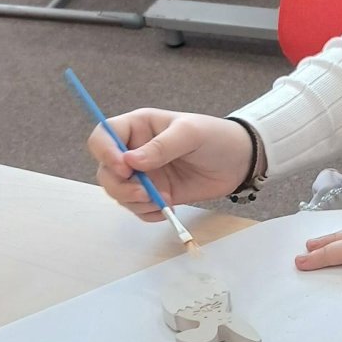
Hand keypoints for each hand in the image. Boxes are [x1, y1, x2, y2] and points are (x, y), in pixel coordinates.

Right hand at [88, 109, 254, 219]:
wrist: (239, 162)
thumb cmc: (215, 137)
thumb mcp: (190, 134)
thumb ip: (161, 146)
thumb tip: (131, 162)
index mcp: (137, 127)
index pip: (103, 137)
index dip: (105, 153)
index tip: (124, 168)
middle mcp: (134, 151)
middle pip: (105, 171)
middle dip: (121, 186)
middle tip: (146, 193)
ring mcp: (143, 175)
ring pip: (119, 193)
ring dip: (135, 202)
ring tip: (164, 201)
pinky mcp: (154, 194)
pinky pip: (137, 209)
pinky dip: (147, 214)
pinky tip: (168, 210)